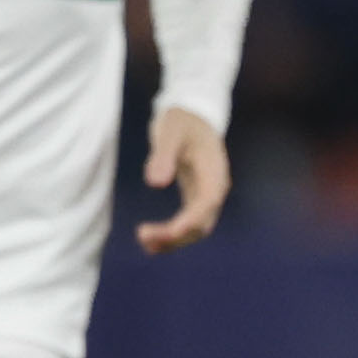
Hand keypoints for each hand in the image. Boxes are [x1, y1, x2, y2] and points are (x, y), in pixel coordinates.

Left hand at [135, 106, 228, 253]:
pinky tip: (151, 242)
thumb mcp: (170, 131)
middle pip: (203, 222)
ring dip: (173, 240)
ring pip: (196, 228)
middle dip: (176, 234)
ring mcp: (207, 194)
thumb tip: (155, 183)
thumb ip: (163, 155)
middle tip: (142, 234)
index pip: (207, 202)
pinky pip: (189, 223)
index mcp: (214, 171)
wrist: (194, 115)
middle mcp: (215, 188)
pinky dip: (172, 235)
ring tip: (144, 242)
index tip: (169, 232)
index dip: (190, 220)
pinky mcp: (196, 197)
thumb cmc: (182, 120)